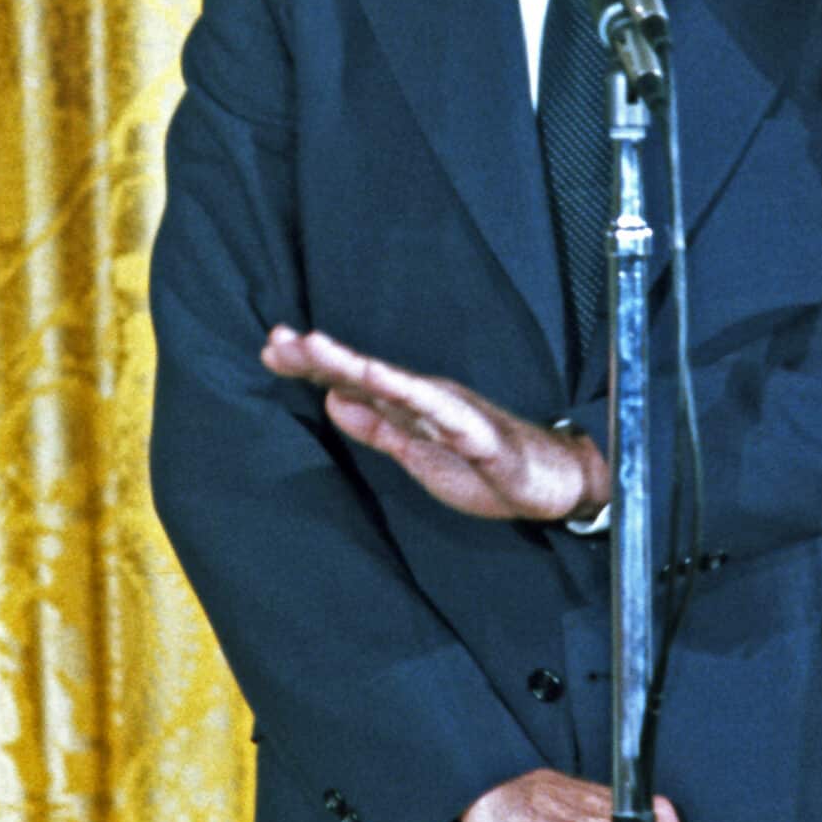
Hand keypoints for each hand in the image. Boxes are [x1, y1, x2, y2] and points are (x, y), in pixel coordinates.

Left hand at [260, 326, 609, 521]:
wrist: (549, 482)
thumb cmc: (481, 466)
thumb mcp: (412, 451)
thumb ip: (374, 426)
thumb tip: (331, 402)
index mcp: (408, 404)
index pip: (352, 382)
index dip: (313, 366)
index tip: (272, 349)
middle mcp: (424, 398)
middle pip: (364, 374)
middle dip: (320, 357)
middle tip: (277, 340)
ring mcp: (449, 412)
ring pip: (394, 384)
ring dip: (354, 365)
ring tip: (317, 348)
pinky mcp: (476, 434)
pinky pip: (440, 413)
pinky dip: (411, 395)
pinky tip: (383, 380)